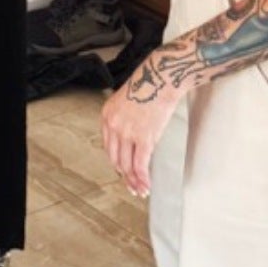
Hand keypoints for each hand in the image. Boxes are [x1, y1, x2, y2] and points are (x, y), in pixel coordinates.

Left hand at [101, 71, 180, 196]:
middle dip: (124, 177)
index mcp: (106, 115)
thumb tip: (132, 138)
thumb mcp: (126, 99)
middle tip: (132, 186)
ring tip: (141, 190)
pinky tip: (146, 185)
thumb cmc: (149, 84)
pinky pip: (140, 165)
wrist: (161, 76)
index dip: (116, 163)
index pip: (108, 147)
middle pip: (116, 159)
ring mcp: (127, 133)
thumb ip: (124, 118)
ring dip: (134, 181)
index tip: (123, 172)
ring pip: (127, 166)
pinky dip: (143, 178)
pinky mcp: (143, 138)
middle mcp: (113, 126)